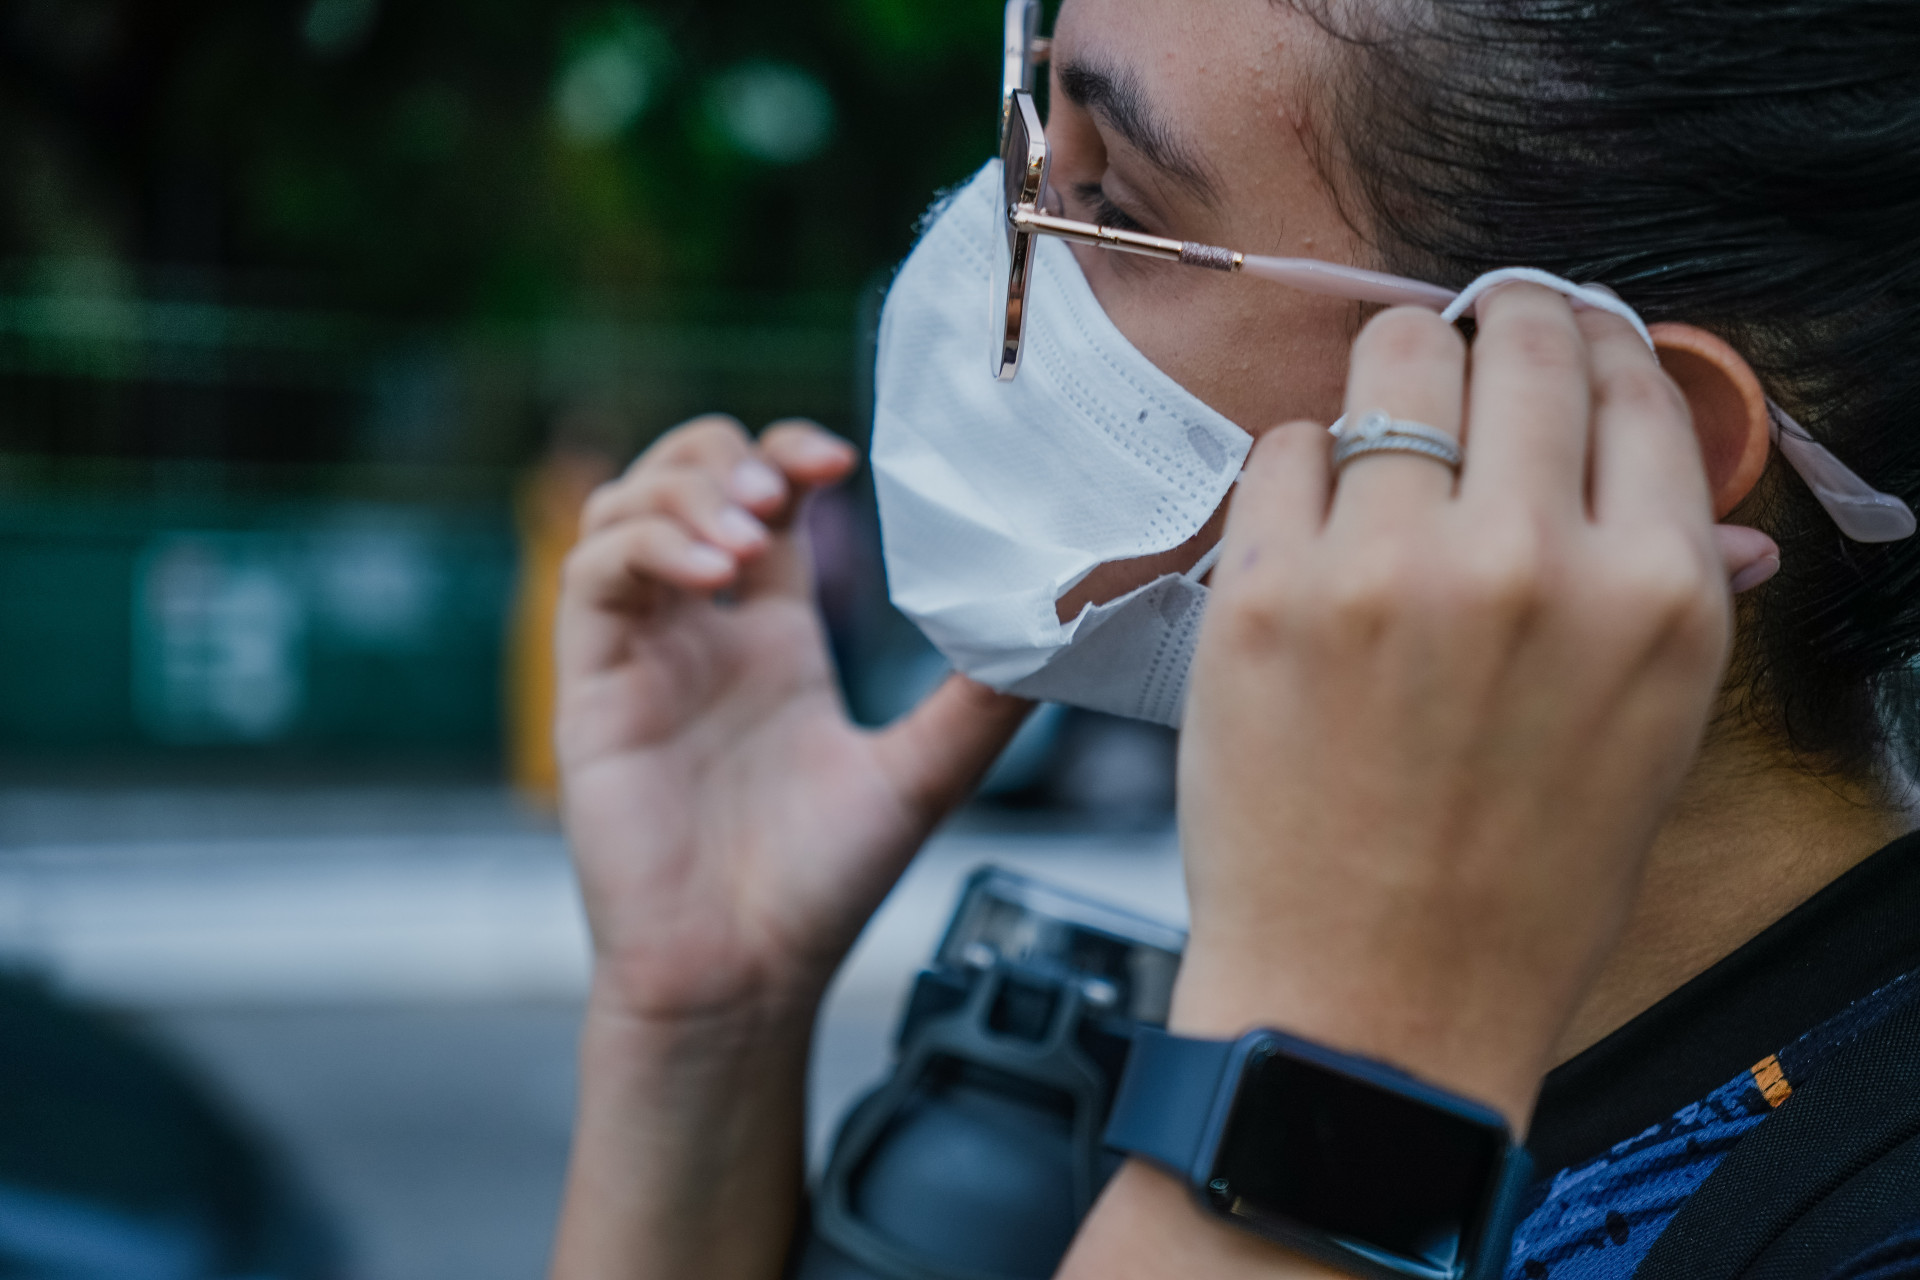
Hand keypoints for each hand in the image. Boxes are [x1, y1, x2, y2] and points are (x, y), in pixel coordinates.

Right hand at [557, 415, 1029, 1025]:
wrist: (744, 980)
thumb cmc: (819, 888)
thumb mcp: (921, 776)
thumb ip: (980, 704)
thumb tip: (1060, 633)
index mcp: (774, 637)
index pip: (768, 497)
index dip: (793, 454)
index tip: (844, 459)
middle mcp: (702, 632)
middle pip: (683, 478)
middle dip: (729, 458)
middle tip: (786, 490)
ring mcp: (640, 654)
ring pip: (624, 509)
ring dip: (685, 493)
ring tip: (750, 535)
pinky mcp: (591, 687)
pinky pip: (592, 576)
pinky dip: (647, 548)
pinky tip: (714, 572)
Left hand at [1173, 284, 1731, 1126]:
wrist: (1369, 1001)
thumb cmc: (1514, 890)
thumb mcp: (1644, 741)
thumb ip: (1668, 596)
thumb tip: (1692, 501)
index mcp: (1654, 597)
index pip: (1635, 385)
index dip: (1594, 341)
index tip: (1564, 334)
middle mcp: (1530, 561)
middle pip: (1519, 341)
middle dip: (1499, 323)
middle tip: (1473, 338)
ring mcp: (1386, 569)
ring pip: (1393, 363)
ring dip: (1396, 377)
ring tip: (1389, 423)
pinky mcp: (1265, 592)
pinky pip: (1289, 448)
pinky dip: (1306, 468)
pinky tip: (1316, 526)